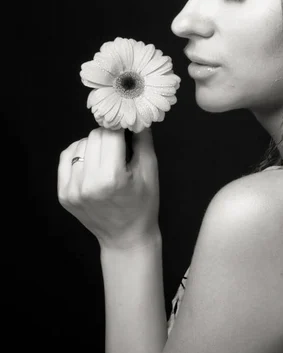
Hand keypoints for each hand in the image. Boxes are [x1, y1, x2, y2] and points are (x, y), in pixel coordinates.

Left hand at [58, 127, 159, 249]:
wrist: (126, 237)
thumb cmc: (144, 203)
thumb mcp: (150, 169)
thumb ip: (143, 139)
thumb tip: (136, 115)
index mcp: (111, 177)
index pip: (111, 134)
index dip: (121, 127)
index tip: (128, 128)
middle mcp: (87, 183)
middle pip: (94, 137)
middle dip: (109, 136)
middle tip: (120, 146)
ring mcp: (71, 189)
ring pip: (80, 145)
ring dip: (94, 144)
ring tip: (106, 156)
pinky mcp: (62, 193)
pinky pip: (66, 158)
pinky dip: (79, 153)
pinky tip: (92, 161)